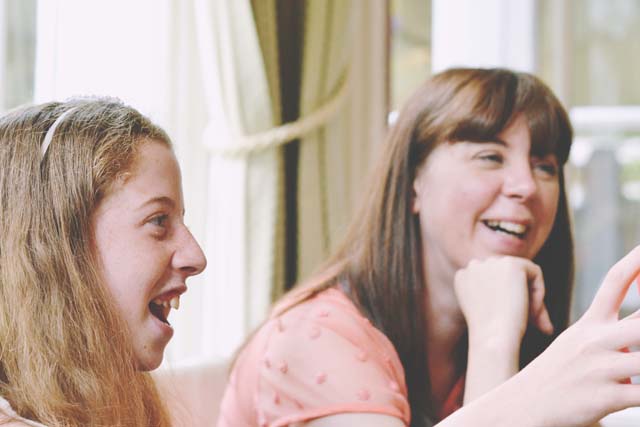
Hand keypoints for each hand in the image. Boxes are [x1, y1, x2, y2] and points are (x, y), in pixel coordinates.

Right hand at [454, 256, 553, 346]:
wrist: (493, 337)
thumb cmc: (492, 334)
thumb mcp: (491, 314)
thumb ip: (502, 300)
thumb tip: (544, 324)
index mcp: (463, 277)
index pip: (493, 278)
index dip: (506, 297)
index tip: (514, 319)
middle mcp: (474, 266)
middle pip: (507, 274)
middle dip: (520, 294)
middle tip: (532, 322)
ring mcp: (491, 263)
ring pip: (522, 273)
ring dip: (529, 293)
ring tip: (532, 317)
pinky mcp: (510, 264)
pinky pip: (535, 272)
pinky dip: (539, 291)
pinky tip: (532, 310)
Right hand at [500, 245, 639, 426]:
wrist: (523, 405)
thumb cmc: (558, 375)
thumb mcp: (577, 343)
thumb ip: (611, 332)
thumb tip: (637, 324)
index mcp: (589, 324)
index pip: (614, 281)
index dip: (637, 261)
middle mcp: (594, 340)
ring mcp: (599, 368)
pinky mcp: (603, 398)